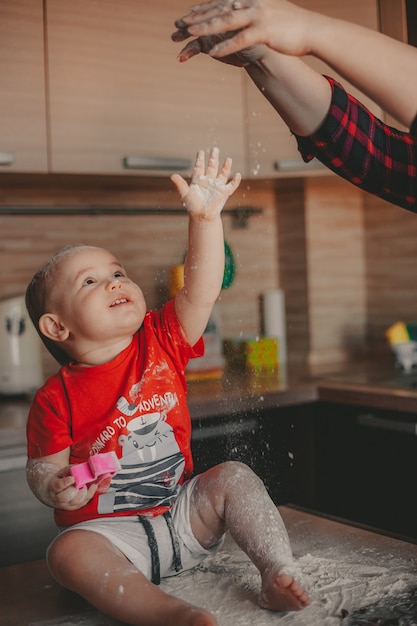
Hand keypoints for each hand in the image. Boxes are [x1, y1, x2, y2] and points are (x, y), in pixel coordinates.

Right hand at [48, 465, 97, 509]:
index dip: (65, 482)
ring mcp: (66, 504)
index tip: (72, 478)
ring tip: (85, 484)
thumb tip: (78, 467)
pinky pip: (83, 502)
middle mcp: (58, 498)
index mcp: (53, 487)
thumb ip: (68, 469)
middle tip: (80, 482)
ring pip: (76, 501)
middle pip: (66, 497)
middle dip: (75, 489)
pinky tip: (93, 486)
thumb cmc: (59, 481)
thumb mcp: (61, 472)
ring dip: (83, 492)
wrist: (54, 491)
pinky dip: (90, 494)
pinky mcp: (74, 507)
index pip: (58, 486)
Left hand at [171, 147, 240, 219]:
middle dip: (214, 158)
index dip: (200, 159)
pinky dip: (235, 181)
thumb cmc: (192, 206)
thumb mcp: (185, 194)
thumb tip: (172, 175)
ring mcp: (217, 186)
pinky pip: (231, 185)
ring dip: (226, 167)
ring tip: (228, 159)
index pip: (199, 167)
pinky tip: (237, 175)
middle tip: (215, 149)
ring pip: (223, 174)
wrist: (201, 216)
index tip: (201, 151)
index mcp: (199, 180)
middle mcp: (208, 181)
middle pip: (212, 167)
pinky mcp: (224, 193)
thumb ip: (180, 184)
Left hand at [172, 0, 311, 59]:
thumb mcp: (270, 11)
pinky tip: (213, 53)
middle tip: (181, 23)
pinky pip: (240, 40)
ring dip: (206, 28)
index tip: (190, 13)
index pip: (223, 2)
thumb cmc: (292, 24)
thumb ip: (253, 11)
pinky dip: (225, 46)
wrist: (312, 30)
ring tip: (190, 33)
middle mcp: (253, 2)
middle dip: (199, 17)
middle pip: (220, 10)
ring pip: (226, 22)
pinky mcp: (264, 31)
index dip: (205, 8)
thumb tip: (242, 12)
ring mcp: (258, 15)